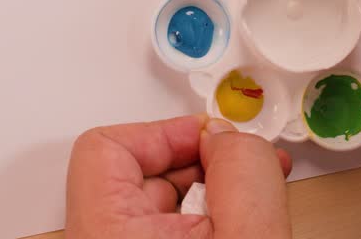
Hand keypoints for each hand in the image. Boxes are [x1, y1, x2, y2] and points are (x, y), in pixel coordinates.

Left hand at [65, 115, 292, 238]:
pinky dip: (209, 224)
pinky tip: (243, 226)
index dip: (166, 132)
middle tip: (246, 168)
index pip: (106, 146)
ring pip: (158, 207)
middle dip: (200, 162)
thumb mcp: (248, 236)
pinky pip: (167, 233)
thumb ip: (243, 172)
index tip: (213, 138)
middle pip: (137, 173)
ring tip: (254, 203)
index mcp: (106, 233)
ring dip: (210, 195)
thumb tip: (231, 138)